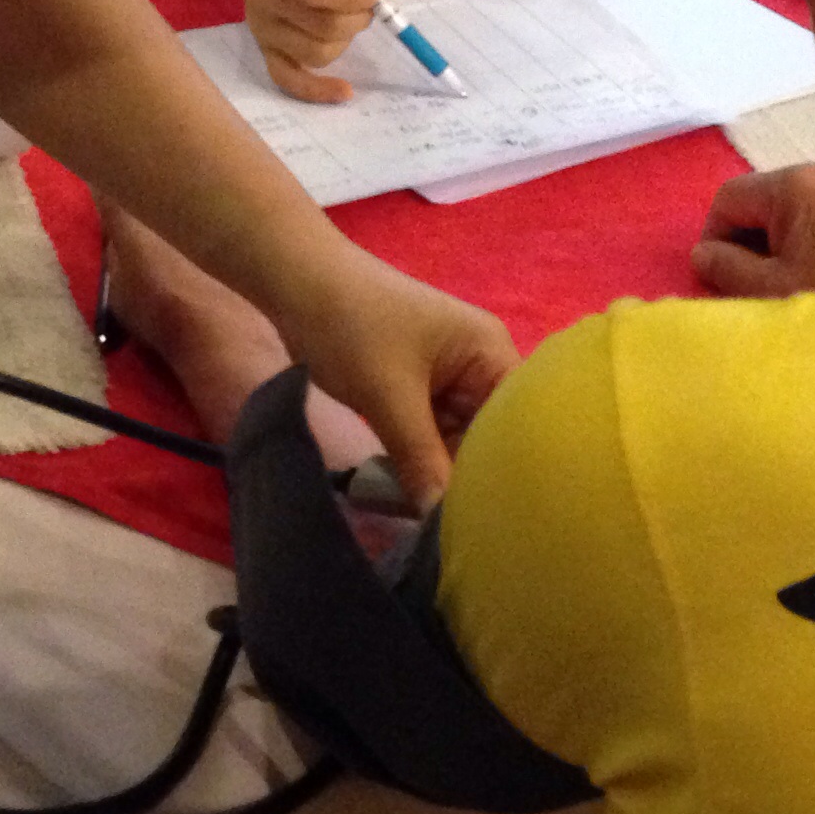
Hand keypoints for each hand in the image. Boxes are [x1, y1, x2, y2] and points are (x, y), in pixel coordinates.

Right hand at [236, 0, 386, 103]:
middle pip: (324, 27)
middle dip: (358, 18)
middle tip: (364, 2)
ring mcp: (262, 25)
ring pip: (318, 53)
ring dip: (345, 39)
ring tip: (343, 15)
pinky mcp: (264, 47)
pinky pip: (288, 79)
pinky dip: (316, 90)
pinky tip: (343, 91)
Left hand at [270, 248, 517, 508]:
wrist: (295, 285)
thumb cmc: (351, 326)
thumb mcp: (388, 396)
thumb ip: (421, 460)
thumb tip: (441, 522)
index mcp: (490, 352)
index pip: (519, 423)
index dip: (507, 469)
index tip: (491, 517)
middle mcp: (478, 367)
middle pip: (488, 438)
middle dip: (467, 478)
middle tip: (451, 528)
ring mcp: (446, 381)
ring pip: (455, 443)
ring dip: (437, 474)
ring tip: (425, 522)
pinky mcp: (416, 392)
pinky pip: (429, 438)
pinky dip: (416, 462)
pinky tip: (405, 495)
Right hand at [691, 163, 814, 297]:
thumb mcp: (775, 291)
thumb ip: (728, 270)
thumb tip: (704, 254)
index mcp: (795, 183)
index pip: (729, 198)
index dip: (715, 239)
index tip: (724, 278)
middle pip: (766, 200)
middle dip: (754, 242)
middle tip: (761, 288)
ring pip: (802, 209)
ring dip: (789, 243)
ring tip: (802, 286)